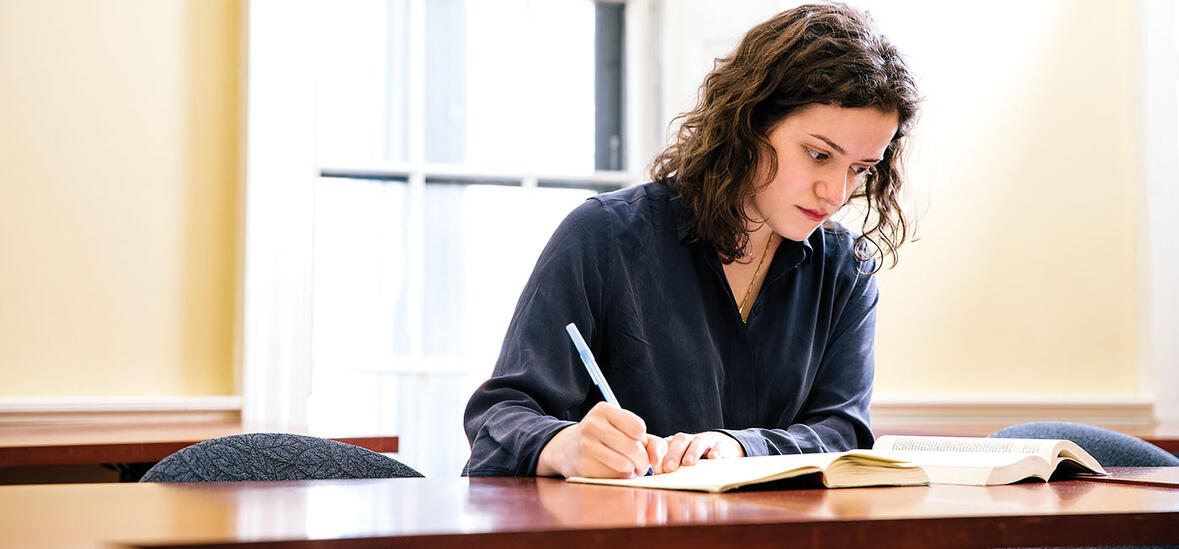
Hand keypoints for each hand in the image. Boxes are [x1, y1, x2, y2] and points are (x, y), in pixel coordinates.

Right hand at [537, 402, 666, 477]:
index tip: (638, 443)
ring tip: (631, 468)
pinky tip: (615, 471)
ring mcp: (586, 445)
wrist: (567, 448)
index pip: (638, 428)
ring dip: (634, 470)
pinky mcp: (583, 466)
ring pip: (625, 464)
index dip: (643, 440)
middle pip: (634, 448)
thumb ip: (651, 441)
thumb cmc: (604, 437)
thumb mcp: (624, 429)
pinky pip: (613, 476)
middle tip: (642, 465)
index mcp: (604, 410)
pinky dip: (620, 477)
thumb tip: (658, 460)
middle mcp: (592, 425)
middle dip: (643, 461)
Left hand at [661, 431, 744, 472]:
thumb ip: (671, 468)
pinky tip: (713, 458)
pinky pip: (720, 446)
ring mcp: (707, 441)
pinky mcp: (723, 446)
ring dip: (692, 452)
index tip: (656, 469)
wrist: (724, 449)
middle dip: (673, 454)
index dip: (659, 455)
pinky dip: (716, 451)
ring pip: (699, 442)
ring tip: (688, 462)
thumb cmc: (698, 460)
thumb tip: (657, 479)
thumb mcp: (683, 463)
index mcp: (678, 444)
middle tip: (669, 468)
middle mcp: (691, 440)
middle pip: (680, 440)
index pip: (665, 444)